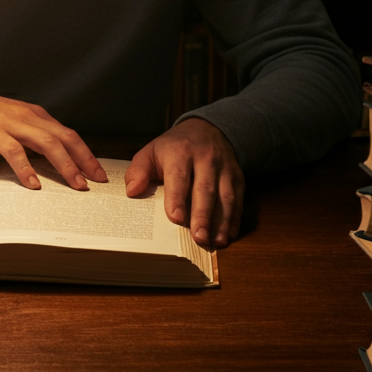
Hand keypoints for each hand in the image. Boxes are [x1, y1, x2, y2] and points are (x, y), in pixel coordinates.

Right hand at [0, 78, 106, 190]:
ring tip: (77, 186)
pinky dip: (26, 168)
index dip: (86, 153)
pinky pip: (14, 152)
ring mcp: (11, 123)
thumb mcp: (9, 121)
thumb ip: (27, 136)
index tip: (99, 172)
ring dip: (65, 166)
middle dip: (85, 161)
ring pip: (47, 144)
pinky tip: (34, 185)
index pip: (68, 134)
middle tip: (99, 182)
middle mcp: (28, 117)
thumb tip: (44, 162)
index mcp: (33, 115)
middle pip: (65, 138)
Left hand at [124, 118, 243, 249]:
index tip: (176, 218)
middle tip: (198, 237)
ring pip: (225, 196)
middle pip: (205, 189)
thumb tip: (132, 191)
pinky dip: (235, 219)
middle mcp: (205, 158)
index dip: (178, 198)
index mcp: (180, 152)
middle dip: (202, 215)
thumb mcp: (151, 152)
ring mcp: (224, 168)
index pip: (179, 176)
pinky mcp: (237, 177)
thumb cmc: (174, 147)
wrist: (207, 129)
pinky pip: (238, 199)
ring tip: (215, 242)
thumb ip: (138, 171)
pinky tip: (228, 235)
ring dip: (221, 221)